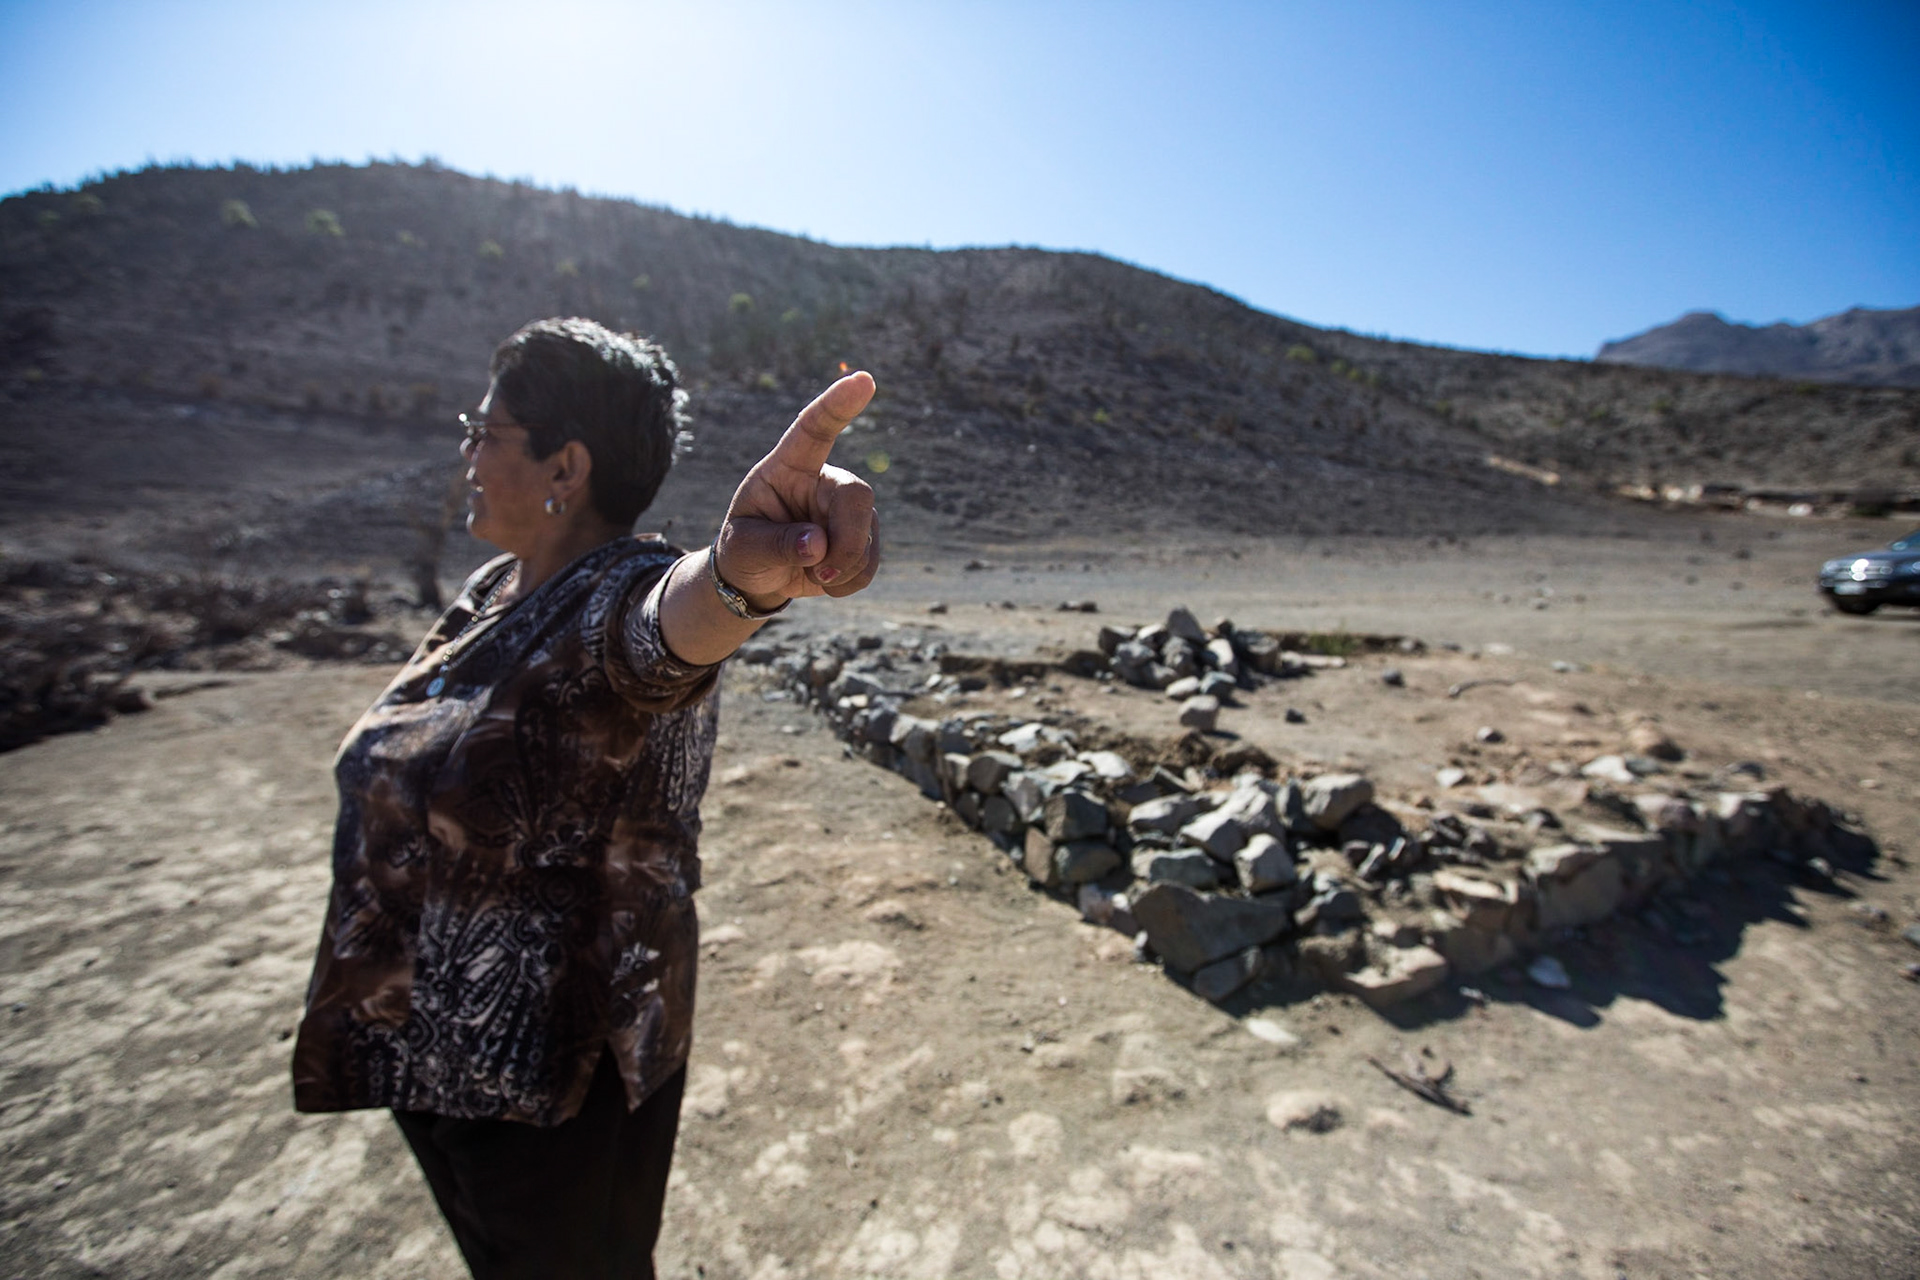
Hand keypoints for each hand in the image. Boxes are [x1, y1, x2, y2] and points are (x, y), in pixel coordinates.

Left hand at [713, 372, 881, 606]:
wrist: (755, 578)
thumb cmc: (742, 550)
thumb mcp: (743, 548)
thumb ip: (775, 544)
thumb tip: (818, 545)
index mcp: (786, 468)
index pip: (813, 429)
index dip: (838, 404)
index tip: (864, 380)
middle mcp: (822, 481)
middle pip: (856, 495)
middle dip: (846, 541)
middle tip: (822, 573)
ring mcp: (844, 510)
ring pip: (866, 535)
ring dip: (841, 568)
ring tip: (809, 573)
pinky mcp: (861, 537)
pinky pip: (870, 561)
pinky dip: (850, 580)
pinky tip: (824, 580)